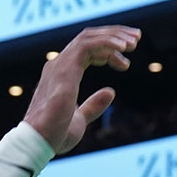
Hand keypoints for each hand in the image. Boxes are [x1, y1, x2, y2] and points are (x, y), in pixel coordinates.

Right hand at [23, 25, 140, 153]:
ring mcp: (60, 64)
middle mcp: (58, 65)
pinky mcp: (66, 67)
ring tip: (134, 42)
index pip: (86, 51)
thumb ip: (93, 105)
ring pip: (89, 37)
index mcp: (61, 75)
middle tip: (136, 38)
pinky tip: (124, 50)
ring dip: (114, 36)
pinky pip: (89, 45)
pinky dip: (108, 43)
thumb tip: (111, 92)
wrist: (39, 141)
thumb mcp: (80, 119)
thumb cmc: (54, 135)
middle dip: (114, 35)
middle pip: (88, 38)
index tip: (126, 60)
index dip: (108, 50)